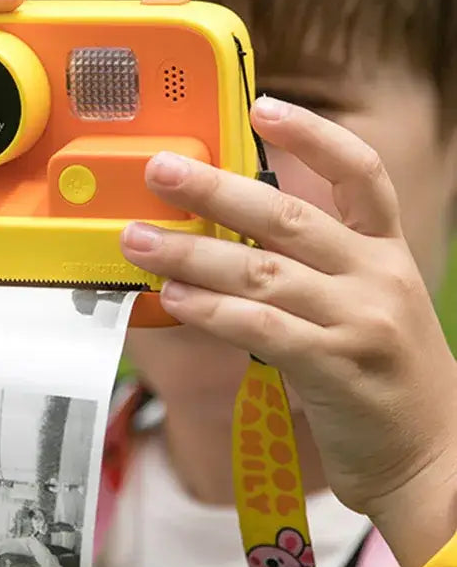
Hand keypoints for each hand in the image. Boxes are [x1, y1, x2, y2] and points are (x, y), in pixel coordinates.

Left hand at [120, 96, 456, 520]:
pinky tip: (173, 299)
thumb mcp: (367, 306)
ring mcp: (361, 321)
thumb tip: (227, 239)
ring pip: (264, 270)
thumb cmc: (384, 379)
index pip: (361, 173)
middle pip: (290, 216)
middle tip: (161, 170)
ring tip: (139, 242)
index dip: (312, 134)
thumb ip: (315, 270)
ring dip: (193, 254)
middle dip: (217, 189)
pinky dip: (212, 309)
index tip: (261, 106)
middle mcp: (378, 277)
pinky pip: (262, 326)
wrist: (433, 460)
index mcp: (386, 253)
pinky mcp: (337, 367)